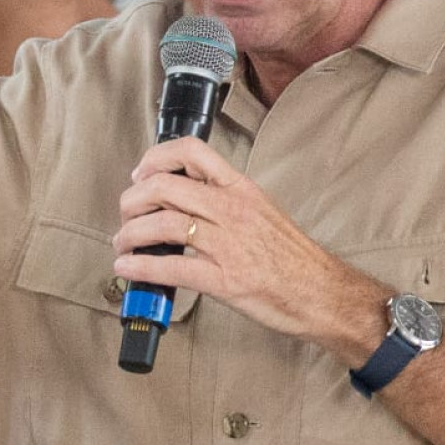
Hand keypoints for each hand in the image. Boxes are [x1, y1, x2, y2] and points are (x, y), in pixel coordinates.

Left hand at [112, 136, 383, 360]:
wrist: (322, 292)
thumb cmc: (291, 256)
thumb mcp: (261, 209)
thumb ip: (223, 199)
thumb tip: (179, 197)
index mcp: (241, 188)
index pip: (192, 152)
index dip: (156, 158)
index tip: (140, 175)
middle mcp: (232, 209)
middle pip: (164, 187)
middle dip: (132, 201)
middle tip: (125, 216)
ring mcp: (229, 244)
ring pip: (162, 225)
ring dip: (129, 235)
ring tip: (122, 244)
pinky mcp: (225, 280)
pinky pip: (172, 268)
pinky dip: (140, 268)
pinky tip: (127, 269)